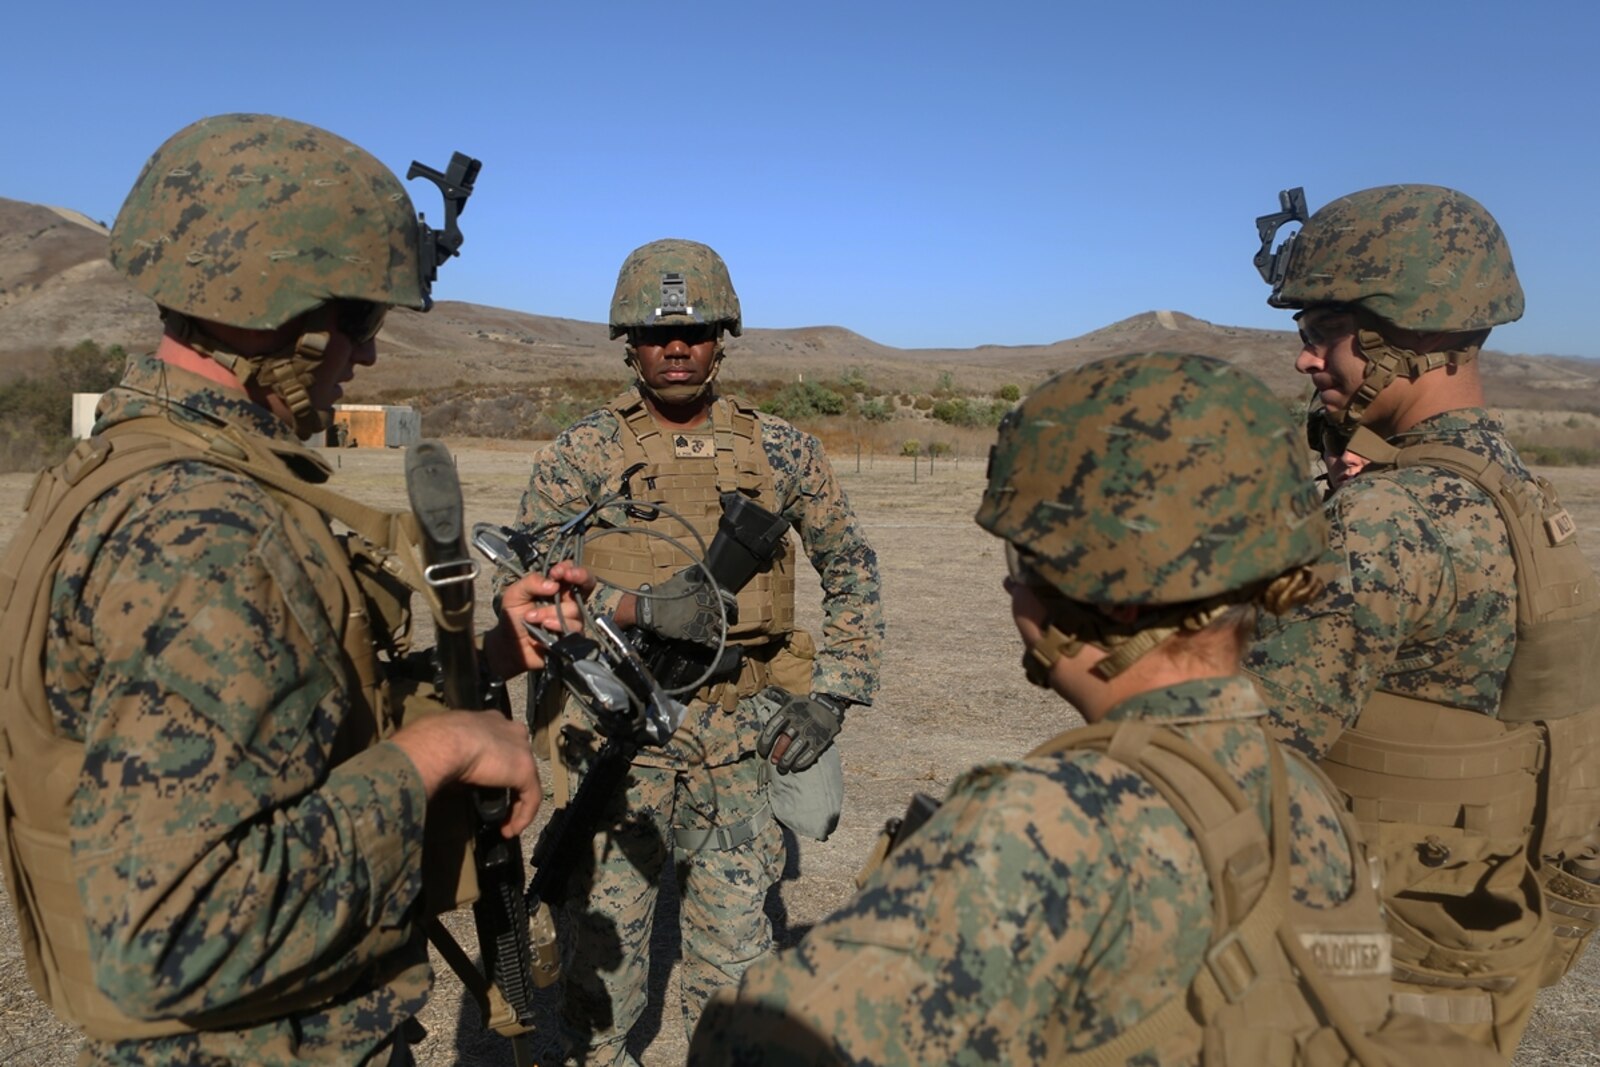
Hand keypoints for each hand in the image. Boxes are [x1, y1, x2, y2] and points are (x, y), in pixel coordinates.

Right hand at [391, 711, 542, 836]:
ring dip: (517, 806)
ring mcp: (521, 749)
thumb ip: (456, 757)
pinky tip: (510, 830)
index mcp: (489, 720)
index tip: (485, 782)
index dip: (496, 763)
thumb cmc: (433, 740)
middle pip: (516, 760)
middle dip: (509, 785)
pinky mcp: (526, 770)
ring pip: (526, 781)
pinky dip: (522, 816)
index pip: (500, 741)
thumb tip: (453, 776)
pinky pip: (531, 797)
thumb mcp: (444, 745)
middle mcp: (510, 729)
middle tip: (498, 806)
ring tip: (505, 826)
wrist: (441, 743)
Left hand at [489, 561, 591, 674]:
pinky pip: (573, 628)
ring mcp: (572, 619)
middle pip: (587, 584)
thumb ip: (531, 583)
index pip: (571, 571)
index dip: (568, 568)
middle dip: (581, 576)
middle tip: (567, 576)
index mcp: (556, 587)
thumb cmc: (513, 617)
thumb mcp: (514, 594)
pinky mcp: (573, 636)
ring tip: (531, 617)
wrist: (509, 646)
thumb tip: (553, 584)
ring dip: (550, 611)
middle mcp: (567, 601)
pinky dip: (557, 625)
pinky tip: (544, 627)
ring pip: (573, 609)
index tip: (555, 572)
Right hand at [636, 565, 735, 647]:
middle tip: (723, 623)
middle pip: (724, 615)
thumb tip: (703, 574)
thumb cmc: (665, 592)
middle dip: (724, 620)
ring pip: (719, 629)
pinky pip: (711, 641)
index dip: (732, 606)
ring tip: (717, 634)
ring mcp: (705, 620)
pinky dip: (713, 643)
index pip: (729, 600)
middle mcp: (710, 606)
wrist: (652, 608)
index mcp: (708, 591)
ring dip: (719, 631)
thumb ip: (697, 576)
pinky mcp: (697, 634)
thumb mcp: (683, 577)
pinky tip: (712, 644)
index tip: (733, 611)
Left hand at [756, 690, 844, 773]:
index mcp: (789, 711)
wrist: (831, 705)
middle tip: (773, 762)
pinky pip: (810, 754)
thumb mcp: (791, 698)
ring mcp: (810, 731)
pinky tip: (796, 767)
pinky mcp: (821, 740)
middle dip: (777, 753)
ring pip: (795, 750)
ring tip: (782, 768)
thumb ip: (777, 697)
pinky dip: (801, 762)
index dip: (765, 742)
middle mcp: (799, 722)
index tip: (762, 752)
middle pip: (784, 741)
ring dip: (787, 761)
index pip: (772, 728)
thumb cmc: (806, 704)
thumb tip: (764, 692)